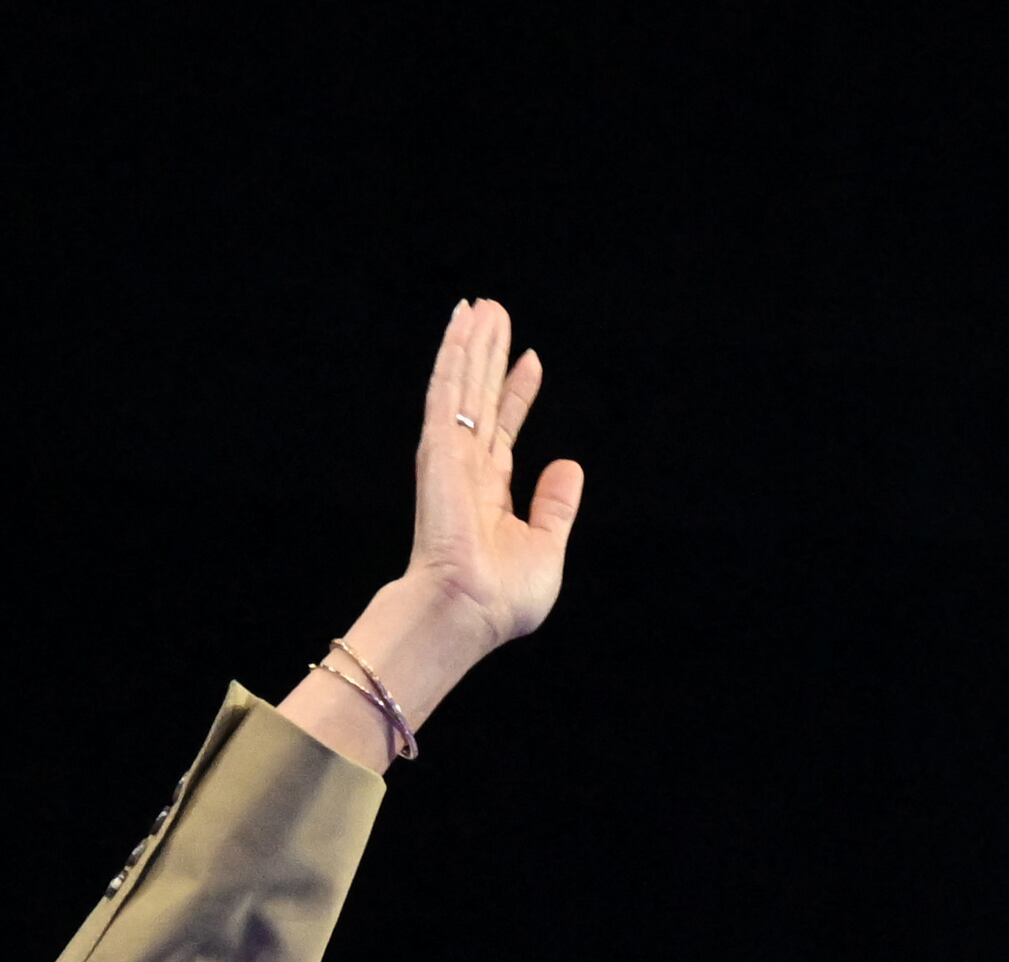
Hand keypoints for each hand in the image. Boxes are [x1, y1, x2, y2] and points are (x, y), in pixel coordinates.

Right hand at [397, 299, 581, 665]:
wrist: (468, 609)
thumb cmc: (501, 597)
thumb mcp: (545, 548)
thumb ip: (555, 506)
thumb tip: (570, 465)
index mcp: (490, 494)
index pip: (504, 430)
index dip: (517, 394)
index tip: (529, 360)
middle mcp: (467, 468)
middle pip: (481, 397)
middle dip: (489, 355)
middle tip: (494, 312)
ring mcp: (450, 454)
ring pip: (463, 384)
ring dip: (471, 343)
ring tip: (480, 305)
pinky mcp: (438, 446)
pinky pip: (448, 390)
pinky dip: (454, 355)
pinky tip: (461, 325)